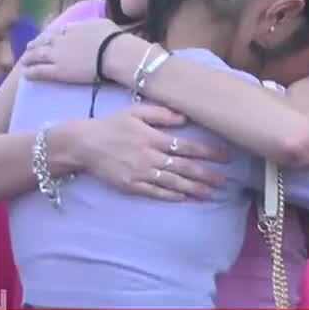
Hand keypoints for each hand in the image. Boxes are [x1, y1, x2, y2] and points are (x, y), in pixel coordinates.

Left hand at [22, 19, 125, 84]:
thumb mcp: (101, 24)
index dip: (51, 35)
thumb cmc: (113, 39)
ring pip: (38, 55)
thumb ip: (91, 24)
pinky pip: (40, 71)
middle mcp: (61, 40)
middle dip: (35, 44)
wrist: (113, 53)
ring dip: (29, 57)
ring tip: (24, 60)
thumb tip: (89, 26)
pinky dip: (31, 72)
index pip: (58, 31)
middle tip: (29, 47)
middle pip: (44, 41)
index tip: (48, 37)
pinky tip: (25, 74)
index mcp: (73, 28)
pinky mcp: (58, 71)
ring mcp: (58, 56)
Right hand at [62, 104, 229, 200]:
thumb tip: (185, 118)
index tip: (225, 157)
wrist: (83, 145)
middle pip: (184, 168)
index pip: (187, 146)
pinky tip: (184, 198)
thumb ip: (161, 113)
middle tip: (223, 182)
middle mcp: (150, 157)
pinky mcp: (131, 186)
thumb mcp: (135, 111)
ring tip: (210, 194)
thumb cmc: (110, 125)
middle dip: (206, 175)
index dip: (208, 152)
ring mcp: (141, 173)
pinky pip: (156, 192)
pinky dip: (171, 195)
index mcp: (153, 137)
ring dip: (193, 189)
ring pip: (173, 183)